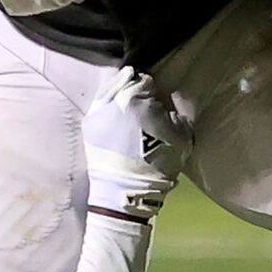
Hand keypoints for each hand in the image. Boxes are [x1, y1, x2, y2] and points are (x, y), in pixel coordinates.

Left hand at [84, 67, 190, 221]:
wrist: (127, 190)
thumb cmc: (159, 163)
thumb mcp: (183, 134)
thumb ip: (179, 108)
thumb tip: (170, 97)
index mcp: (136, 100)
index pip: (147, 81)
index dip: (155, 91)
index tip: (158, 102)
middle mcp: (113, 100)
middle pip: (128, 82)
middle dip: (137, 90)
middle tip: (144, 102)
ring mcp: (97, 110)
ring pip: (110, 88)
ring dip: (120, 91)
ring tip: (129, 102)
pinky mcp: (88, 122)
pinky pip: (99, 102)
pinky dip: (108, 101)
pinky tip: (116, 107)